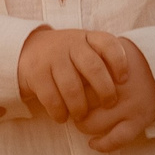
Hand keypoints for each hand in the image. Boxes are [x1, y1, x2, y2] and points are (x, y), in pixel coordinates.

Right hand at [16, 27, 131, 124]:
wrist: (27, 49)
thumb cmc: (67, 55)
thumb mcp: (84, 48)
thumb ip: (102, 60)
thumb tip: (126, 86)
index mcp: (86, 37)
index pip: (109, 44)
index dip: (120, 62)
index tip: (124, 80)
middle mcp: (70, 44)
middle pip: (94, 68)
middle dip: (105, 91)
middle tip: (109, 104)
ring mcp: (52, 58)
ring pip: (72, 88)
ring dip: (80, 107)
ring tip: (81, 116)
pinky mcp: (36, 73)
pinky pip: (51, 98)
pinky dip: (59, 112)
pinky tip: (62, 117)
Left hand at [74, 35, 154, 150]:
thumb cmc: (130, 60)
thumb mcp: (108, 50)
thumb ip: (88, 58)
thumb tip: (62, 71)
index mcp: (106, 66)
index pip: (73, 81)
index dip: (64, 87)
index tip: (63, 88)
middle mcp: (116, 86)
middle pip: (79, 102)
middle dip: (72, 106)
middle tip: (73, 105)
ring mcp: (128, 105)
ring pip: (91, 123)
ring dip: (82, 124)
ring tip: (82, 120)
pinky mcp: (139, 120)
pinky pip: (116, 139)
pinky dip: (102, 144)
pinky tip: (93, 143)